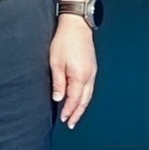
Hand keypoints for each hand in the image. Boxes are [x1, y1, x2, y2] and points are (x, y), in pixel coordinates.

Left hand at [50, 12, 97, 128]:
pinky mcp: (92, 67)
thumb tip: (59, 99)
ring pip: (89, 95)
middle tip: (71, 124)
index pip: (74, 99)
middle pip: (84, 100)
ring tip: (75, 115)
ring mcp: (93, 72)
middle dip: (77, 113)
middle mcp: (89, 76)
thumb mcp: (56, 62)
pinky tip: (80, 99)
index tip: (64, 120)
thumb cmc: (64, 41)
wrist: (77, 25)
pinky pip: (90, 87)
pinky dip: (85, 97)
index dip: (69, 111)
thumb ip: (59, 82)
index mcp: (79, 76)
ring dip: (82, 106)